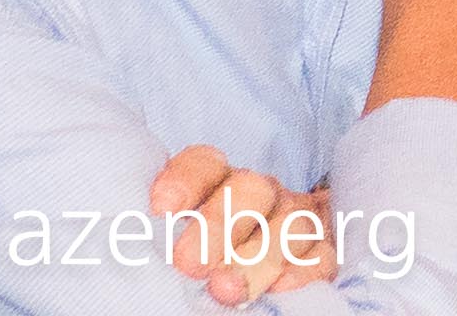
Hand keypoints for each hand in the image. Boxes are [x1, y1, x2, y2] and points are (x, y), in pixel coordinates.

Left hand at [147, 148, 341, 304]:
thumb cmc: (215, 251)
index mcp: (222, 182)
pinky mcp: (325, 249)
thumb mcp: (184, 236)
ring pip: (290, 223)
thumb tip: (132, 255)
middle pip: (251, 190)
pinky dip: (302, 270)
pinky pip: (322, 254)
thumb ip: (164, 237)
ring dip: (257, 258)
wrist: (279, 248)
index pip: (206, 164)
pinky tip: (280, 288)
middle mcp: (262, 194)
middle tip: (189, 265)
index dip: (186, 181)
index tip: (161, 210)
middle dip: (220, 226)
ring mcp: (297, 218)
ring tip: (225, 292)